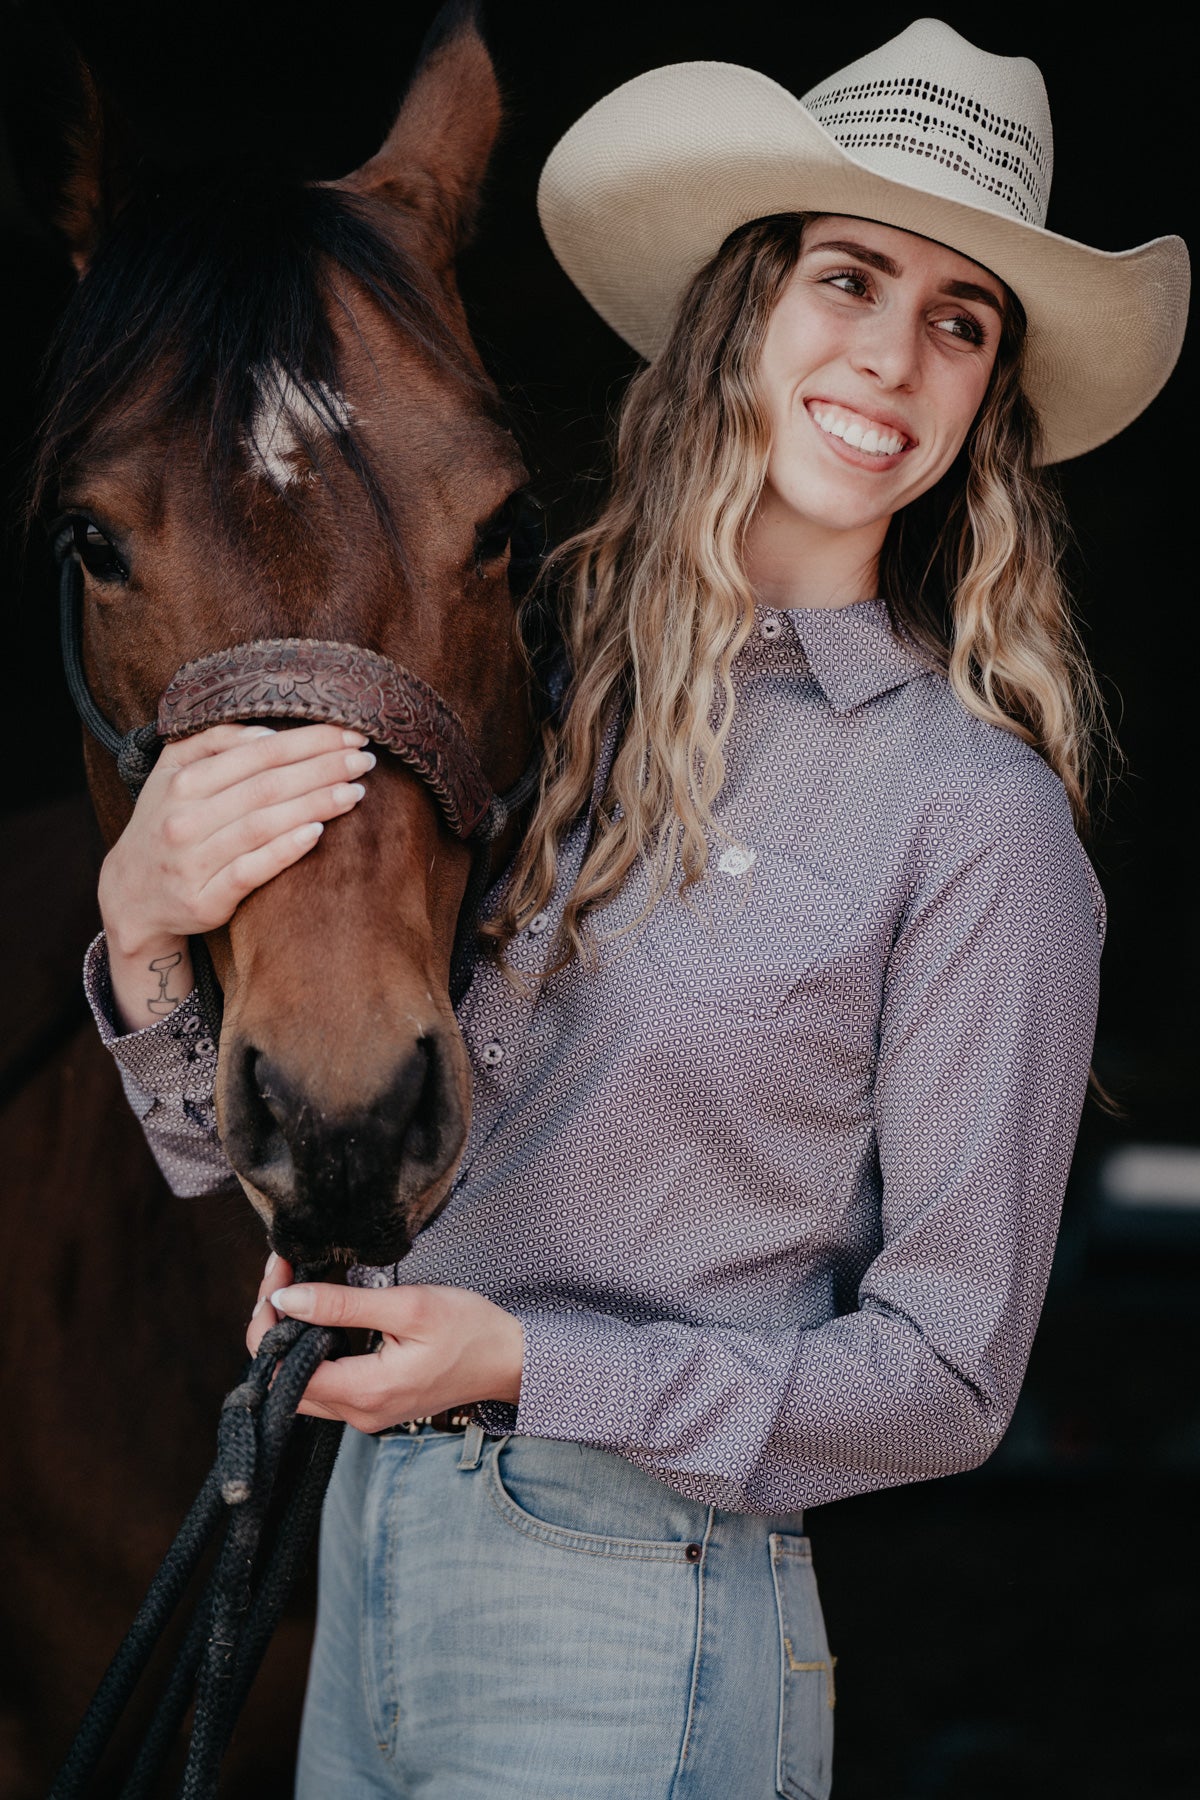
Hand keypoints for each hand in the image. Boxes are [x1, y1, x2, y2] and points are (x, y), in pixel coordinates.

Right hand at [98, 722, 375, 1028]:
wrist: (132, 896)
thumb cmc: (166, 823)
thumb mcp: (172, 773)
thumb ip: (213, 743)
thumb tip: (267, 733)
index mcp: (182, 780)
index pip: (257, 753)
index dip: (307, 742)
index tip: (350, 734)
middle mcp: (185, 817)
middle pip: (266, 785)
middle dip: (322, 769)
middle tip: (364, 759)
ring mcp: (193, 860)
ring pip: (263, 824)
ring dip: (315, 804)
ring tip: (356, 792)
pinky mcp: (205, 897)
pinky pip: (251, 870)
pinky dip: (285, 849)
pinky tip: (318, 832)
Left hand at [246, 1256, 524, 1433]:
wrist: (509, 1361)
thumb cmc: (470, 1330)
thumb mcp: (409, 1307)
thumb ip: (344, 1305)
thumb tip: (286, 1299)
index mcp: (364, 1392)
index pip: (282, 1369)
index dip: (266, 1323)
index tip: (277, 1275)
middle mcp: (357, 1413)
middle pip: (281, 1381)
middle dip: (269, 1328)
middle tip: (279, 1277)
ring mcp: (364, 1414)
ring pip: (298, 1385)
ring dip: (286, 1340)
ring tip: (291, 1289)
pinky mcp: (372, 1405)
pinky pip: (323, 1384)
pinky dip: (309, 1350)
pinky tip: (317, 1317)